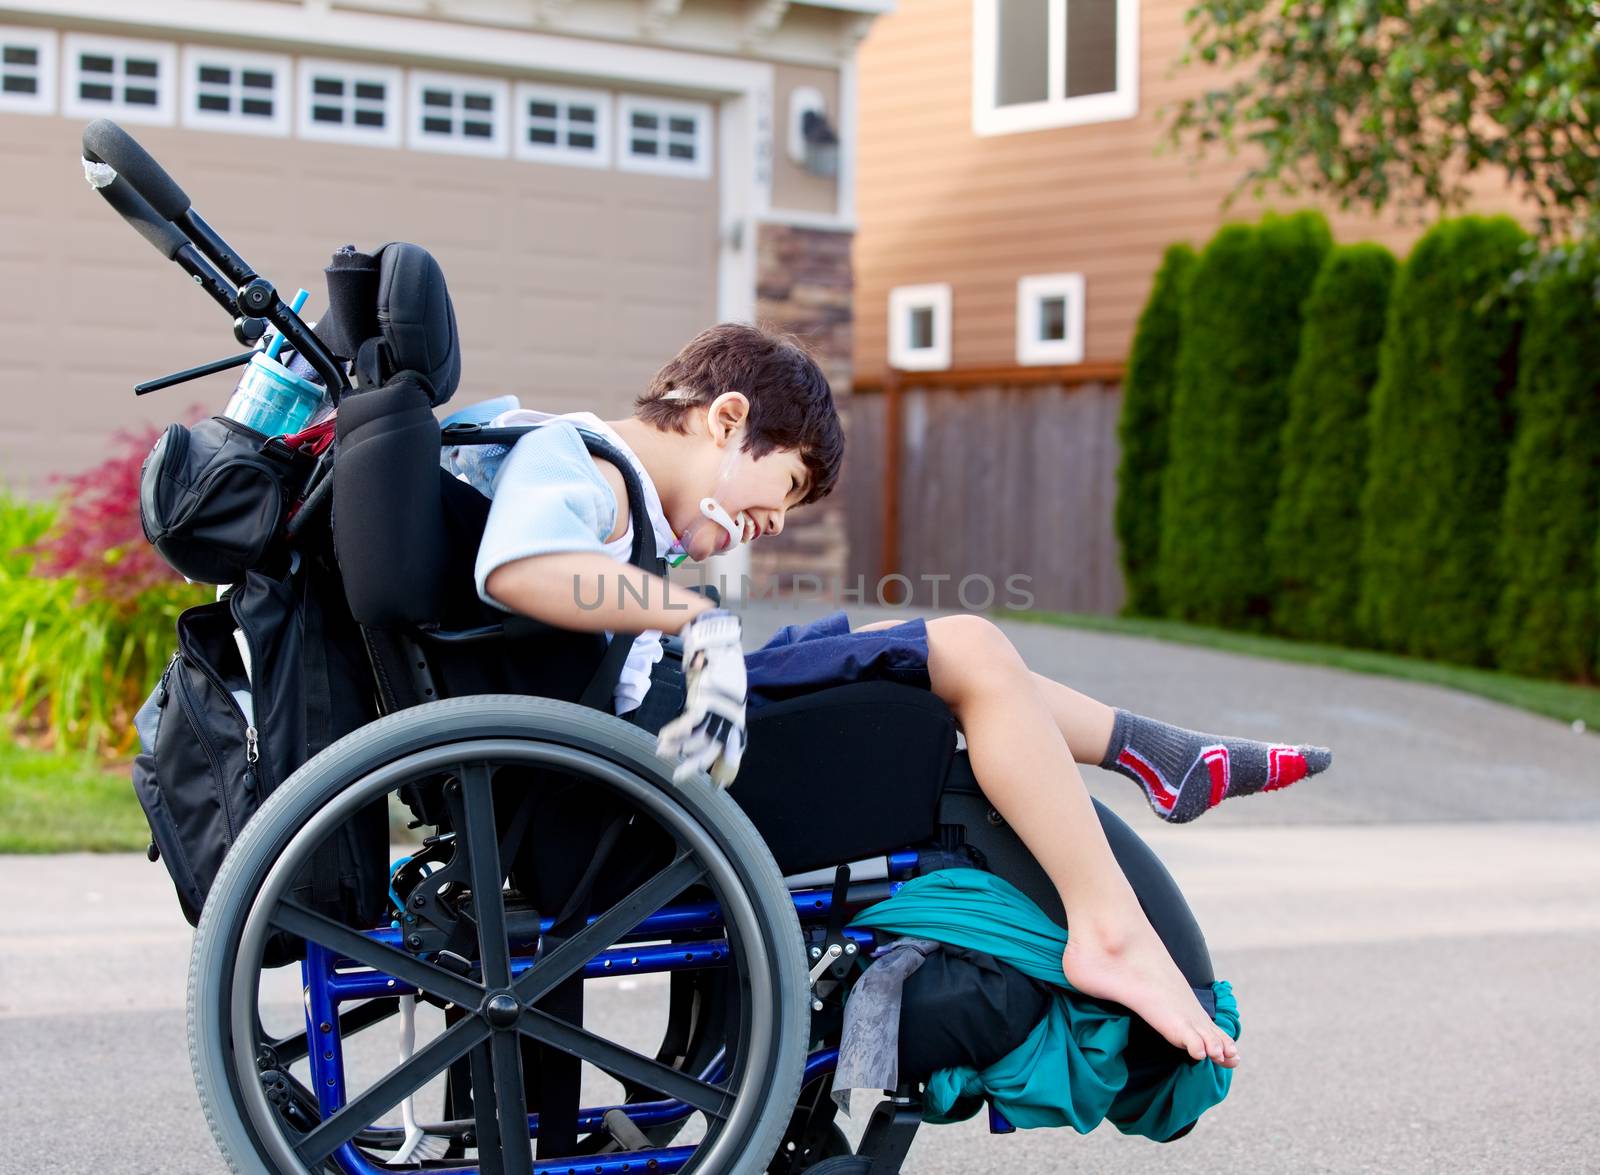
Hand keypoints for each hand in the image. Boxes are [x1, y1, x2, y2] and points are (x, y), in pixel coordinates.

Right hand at [655, 608, 746, 787]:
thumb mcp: (719, 690)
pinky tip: (663, 737)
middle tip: (678, 777)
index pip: (734, 745)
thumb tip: (698, 718)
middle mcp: (729, 717)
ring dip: (678, 748)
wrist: (717, 643)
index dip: (727, 765)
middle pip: (713, 748)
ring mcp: (719, 710)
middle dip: (695, 765)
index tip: (720, 783)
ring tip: (661, 751)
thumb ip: (711, 707)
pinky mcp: (706, 701)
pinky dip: (675, 732)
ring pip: (698, 738)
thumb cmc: (718, 665)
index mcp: (734, 716)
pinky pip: (689, 723)